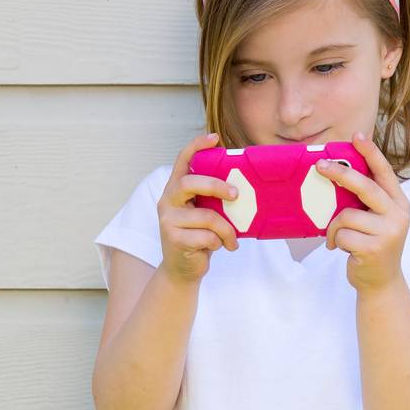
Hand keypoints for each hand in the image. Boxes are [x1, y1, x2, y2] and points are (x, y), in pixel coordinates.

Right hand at [157, 131, 240, 283]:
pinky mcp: (174, 239)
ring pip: (206, 217)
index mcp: (175, 190)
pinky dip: (219, 242)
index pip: (182, 161)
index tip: (214, 138)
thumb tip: (243, 189)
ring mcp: (168, 220)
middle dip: (217, 186)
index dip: (196, 146)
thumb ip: (212, 200)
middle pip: (189, 183)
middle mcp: (167, 201)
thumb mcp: (204, 214)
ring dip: (226, 229)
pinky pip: (207, 236)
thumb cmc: (198, 238)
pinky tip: (221, 247)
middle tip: (237, 195)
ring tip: (232, 239)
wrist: (182, 270)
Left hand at [316, 133, 409, 294]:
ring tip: (338, 238)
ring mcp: (388, 232)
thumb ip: (367, 202)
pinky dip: (335, 242)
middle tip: (319, 166)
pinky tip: (342, 249)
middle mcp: (397, 215)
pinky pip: (342, 235)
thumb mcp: (377, 221)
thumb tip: (337, 175)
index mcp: (398, 203)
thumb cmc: (372, 246)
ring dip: (335, 227)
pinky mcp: (374, 248)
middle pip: (364, 186)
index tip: (356, 136)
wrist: (381, 282)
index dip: (370, 152)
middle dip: (340, 173)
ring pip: (346, 216)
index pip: (384, 172)